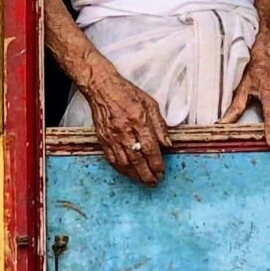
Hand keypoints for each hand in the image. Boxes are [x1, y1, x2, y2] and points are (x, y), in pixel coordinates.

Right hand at [81, 58, 171, 186]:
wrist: (101, 88)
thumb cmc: (127, 93)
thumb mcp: (149, 103)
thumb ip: (160, 125)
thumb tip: (167, 144)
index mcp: (138, 119)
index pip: (149, 147)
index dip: (156, 162)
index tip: (162, 171)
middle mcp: (124, 129)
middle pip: (137, 158)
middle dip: (147, 173)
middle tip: (154, 182)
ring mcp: (111, 135)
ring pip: (123, 162)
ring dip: (134, 175)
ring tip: (143, 181)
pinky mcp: (102, 138)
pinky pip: (111, 158)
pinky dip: (121, 169)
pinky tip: (128, 173)